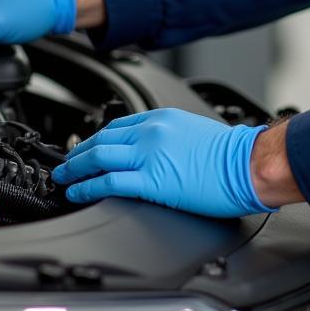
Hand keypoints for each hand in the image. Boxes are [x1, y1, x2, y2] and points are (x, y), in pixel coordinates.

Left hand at [52, 108, 276, 217]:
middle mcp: (151, 132)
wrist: (246, 163)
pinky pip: (110, 182)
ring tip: (63, 178)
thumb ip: (166, 136)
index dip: (95, 139)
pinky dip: (88, 186)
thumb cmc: (228, 153)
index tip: (85, 148)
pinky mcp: (152, 181)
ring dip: (75, 168)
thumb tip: (152, 151)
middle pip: (102, 139)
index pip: (117, 126)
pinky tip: (77, 192)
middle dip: (78, 153)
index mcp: (161, 118)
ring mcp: (149, 155)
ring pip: (99, 157)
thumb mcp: (191, 130)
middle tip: (64, 163)